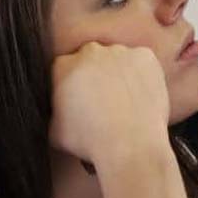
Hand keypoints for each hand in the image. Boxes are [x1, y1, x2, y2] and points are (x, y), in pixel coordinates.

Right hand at [49, 41, 171, 170]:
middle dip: (96, 76)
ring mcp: (119, 51)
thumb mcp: (53, 130)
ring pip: (118, 59)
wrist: (129, 145)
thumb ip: (53, 110)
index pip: (65, 69)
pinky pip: (142, 62)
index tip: (83, 99)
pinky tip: (140, 95)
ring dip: (119, 74)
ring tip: (125, 101)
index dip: (74, 85)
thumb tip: (57, 108)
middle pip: (91, 60)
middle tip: (105, 100)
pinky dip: (142, 75)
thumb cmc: (90, 142)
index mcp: (61, 66)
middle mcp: (89, 52)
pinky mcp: (145, 56)